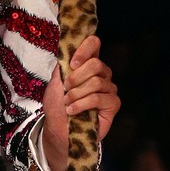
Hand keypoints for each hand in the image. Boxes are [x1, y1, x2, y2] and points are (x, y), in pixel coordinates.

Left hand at [41, 35, 120, 170]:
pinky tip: (72, 110)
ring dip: (76, 93)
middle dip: (76, 76)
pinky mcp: (113, 104)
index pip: (94, 43)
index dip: (85, 48)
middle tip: (66, 87)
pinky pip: (98, 98)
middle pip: (96, 63)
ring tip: (67, 101)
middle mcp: (101, 73)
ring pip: (96, 82)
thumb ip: (64, 62)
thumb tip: (67, 46)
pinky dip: (81, 104)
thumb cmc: (57, 102)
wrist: (59, 127)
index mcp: (87, 63)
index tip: (72, 63)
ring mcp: (109, 88)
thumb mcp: (56, 78)